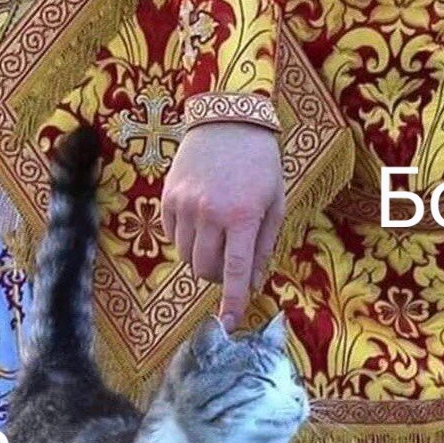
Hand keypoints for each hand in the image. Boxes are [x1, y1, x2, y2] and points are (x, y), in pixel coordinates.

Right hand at [161, 122, 284, 330]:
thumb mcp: (275, 204)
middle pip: (205, 269)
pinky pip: (173, 238)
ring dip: (202, 260)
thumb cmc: (260, 164)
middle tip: (229, 263)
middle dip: (217, 277)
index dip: (231, 301)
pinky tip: (200, 224)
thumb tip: (252, 282)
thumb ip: (264, 246)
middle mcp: (211, 213)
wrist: (227, 119)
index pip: (234, 271)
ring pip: (187, 257)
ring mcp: (185, 205)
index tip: (228, 324)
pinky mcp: (168, 198)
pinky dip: (186, 242)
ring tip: (216, 240)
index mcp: (243, 217)